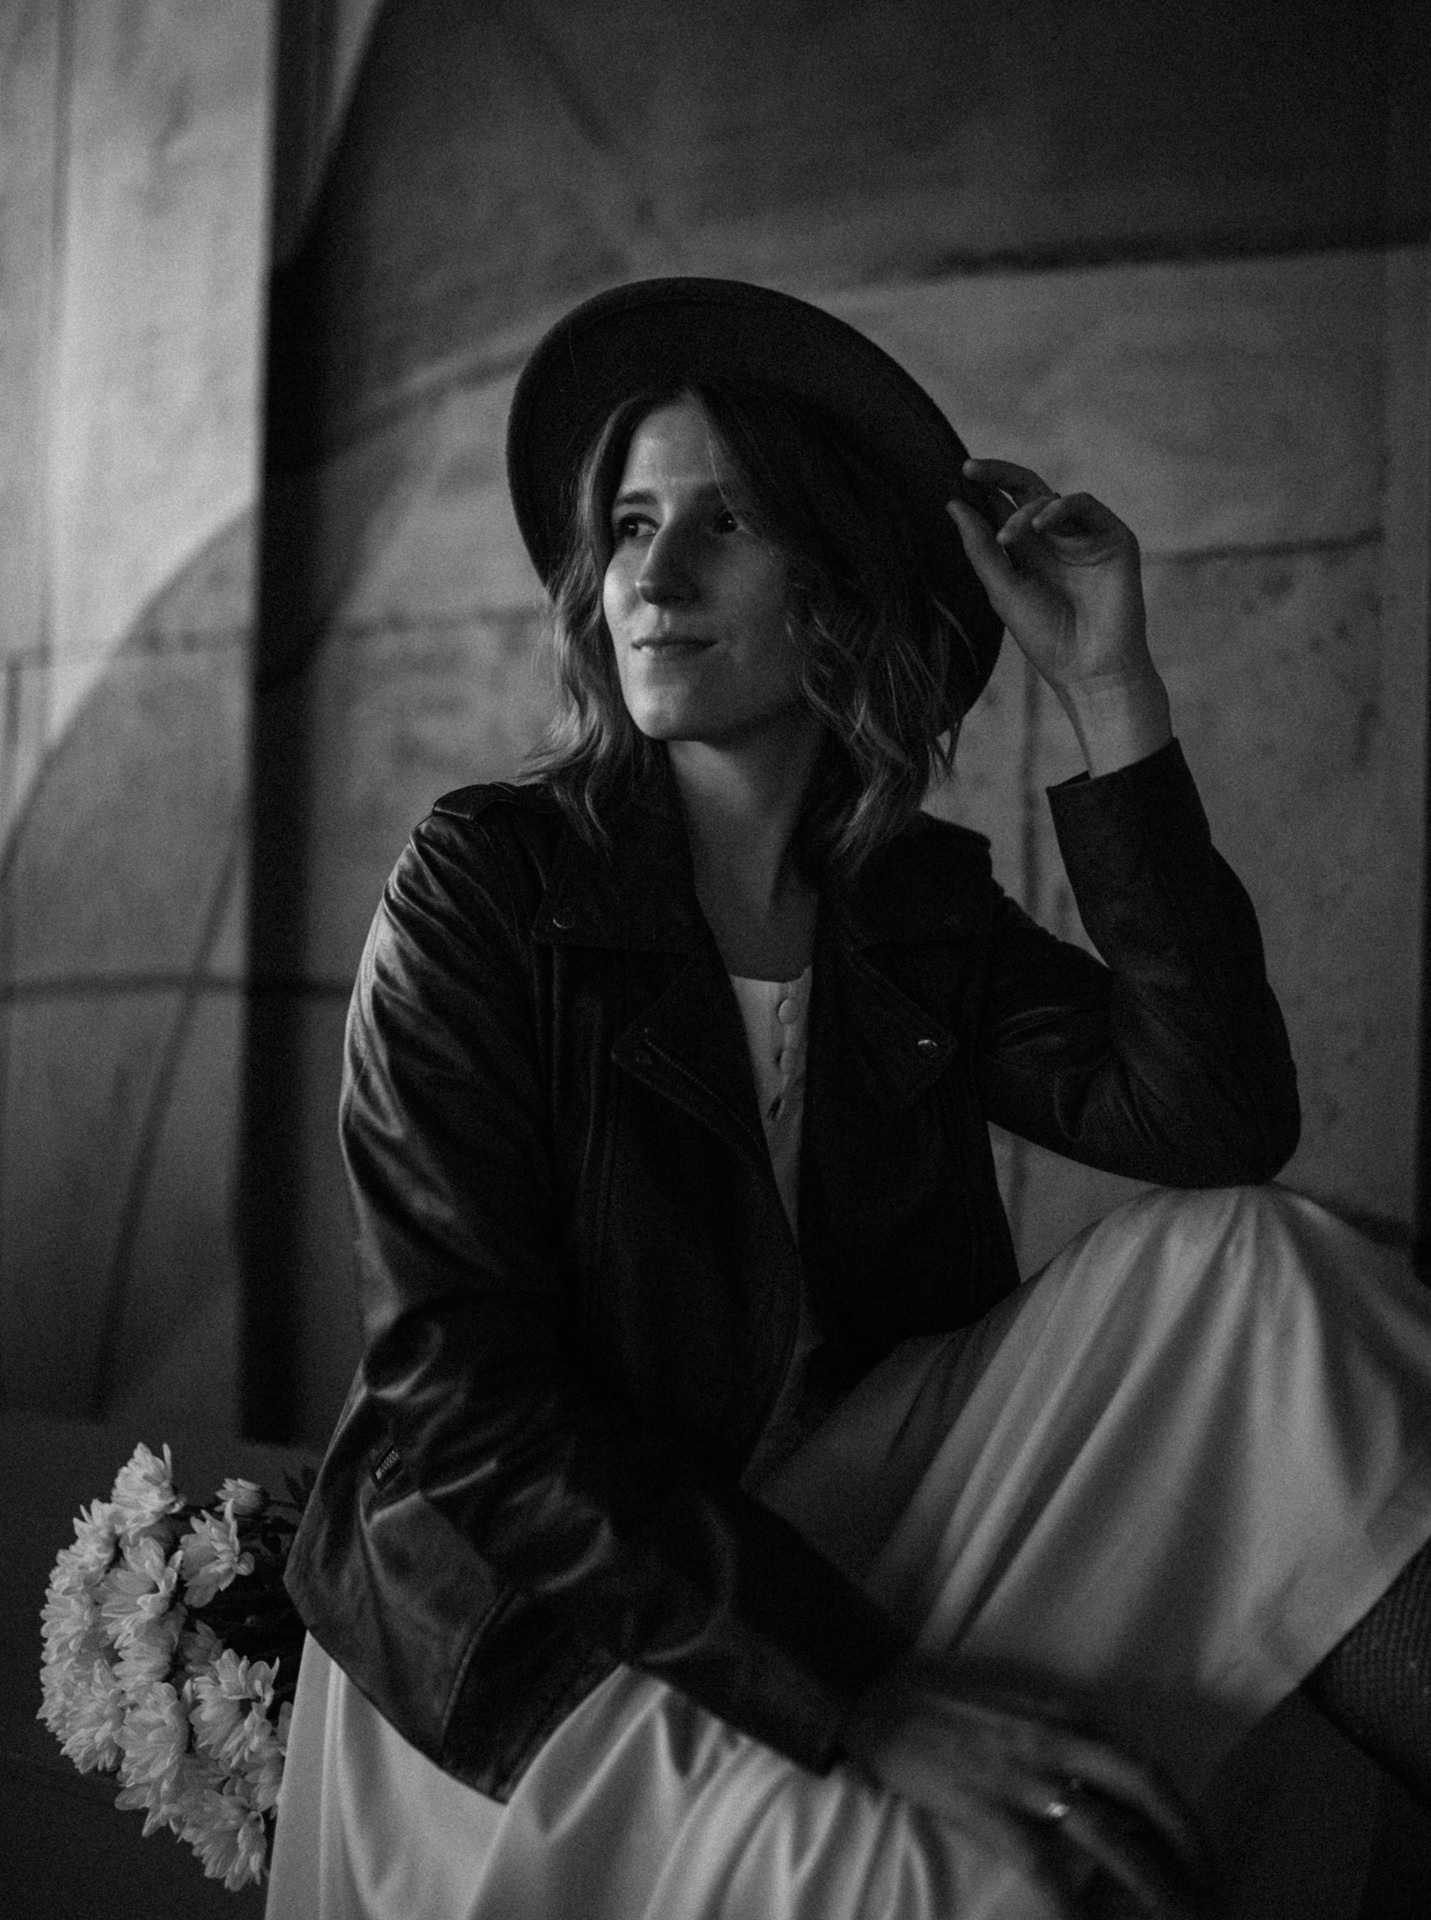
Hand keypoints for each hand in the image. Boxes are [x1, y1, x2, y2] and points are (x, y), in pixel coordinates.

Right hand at [839, 1656, 1211, 1917]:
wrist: (881, 1695)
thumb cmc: (947, 1702)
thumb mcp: (1020, 1705)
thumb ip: (1064, 1736)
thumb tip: (1105, 1784)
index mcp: (1067, 1716)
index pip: (1144, 1767)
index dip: (1184, 1816)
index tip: (1204, 1858)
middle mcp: (1059, 1741)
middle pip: (1147, 1790)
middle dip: (1190, 1845)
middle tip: (1213, 1896)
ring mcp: (1026, 1777)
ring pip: (1110, 1835)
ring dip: (1153, 1887)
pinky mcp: (989, 1810)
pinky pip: (1046, 1869)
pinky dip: (1075, 1908)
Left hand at [947, 460, 1171, 776]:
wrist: (1089, 669)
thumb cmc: (1046, 638)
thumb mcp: (1003, 590)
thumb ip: (980, 548)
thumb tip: (952, 505)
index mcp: (1029, 552)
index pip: (1003, 508)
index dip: (982, 490)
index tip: (957, 475)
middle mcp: (1057, 540)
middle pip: (1026, 491)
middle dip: (998, 475)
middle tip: (969, 468)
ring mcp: (1085, 536)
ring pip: (1051, 498)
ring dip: (1024, 510)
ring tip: (1007, 537)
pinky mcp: (1113, 538)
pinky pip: (1084, 506)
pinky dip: (1060, 508)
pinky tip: (1041, 525)